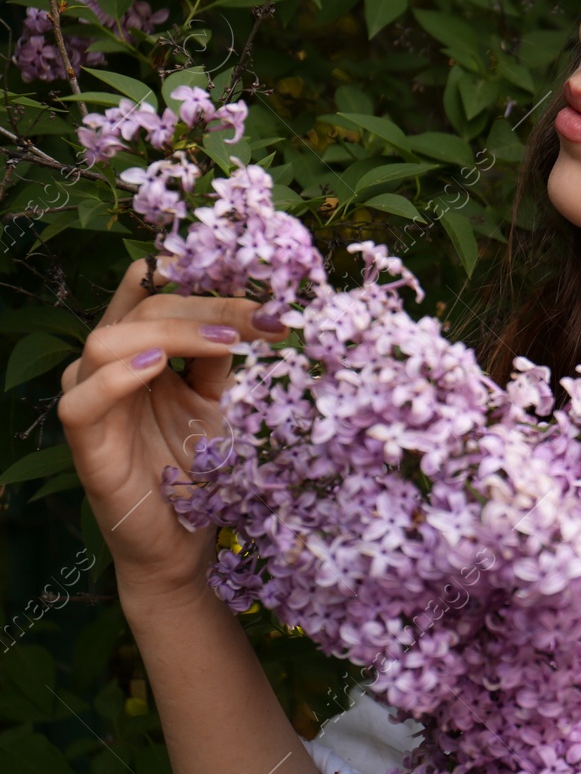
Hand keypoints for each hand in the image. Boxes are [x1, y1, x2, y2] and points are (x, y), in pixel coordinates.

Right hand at [58, 260, 288, 603]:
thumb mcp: (218, 400)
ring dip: (170, 332)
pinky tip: (156, 367)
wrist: (187, 542)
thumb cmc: (200, 468)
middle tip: (263, 318)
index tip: (250, 279)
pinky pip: (80, 402)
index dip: (191, 276)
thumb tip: (254, 311)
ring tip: (225, 341)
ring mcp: (94, 406)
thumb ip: (220, 356)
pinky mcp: (86, 447)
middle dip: (206, 307)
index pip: (148, 294)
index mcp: (140, 352)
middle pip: (141, 312)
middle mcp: (109, 371)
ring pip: (103, 342)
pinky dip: (114, 378)